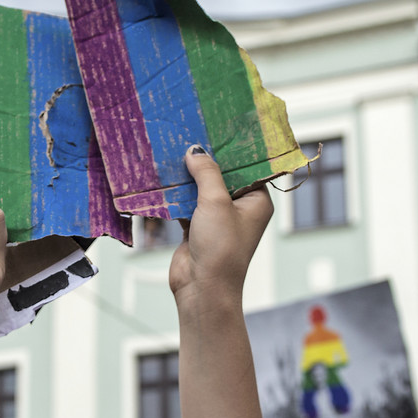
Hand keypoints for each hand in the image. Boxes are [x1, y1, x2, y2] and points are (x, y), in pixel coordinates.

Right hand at [169, 146, 272, 303]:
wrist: (202, 288)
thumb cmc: (221, 248)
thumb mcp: (216, 203)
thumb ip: (206, 173)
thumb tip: (196, 150)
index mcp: (256, 201)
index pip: (245, 168)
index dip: (230, 151)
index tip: (214, 130)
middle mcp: (238, 209)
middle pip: (220, 177)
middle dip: (203, 162)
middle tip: (188, 136)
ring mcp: (216, 219)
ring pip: (200, 190)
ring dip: (186, 179)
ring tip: (171, 154)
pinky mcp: (196, 228)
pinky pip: (185, 205)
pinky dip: (174, 196)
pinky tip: (162, 180)